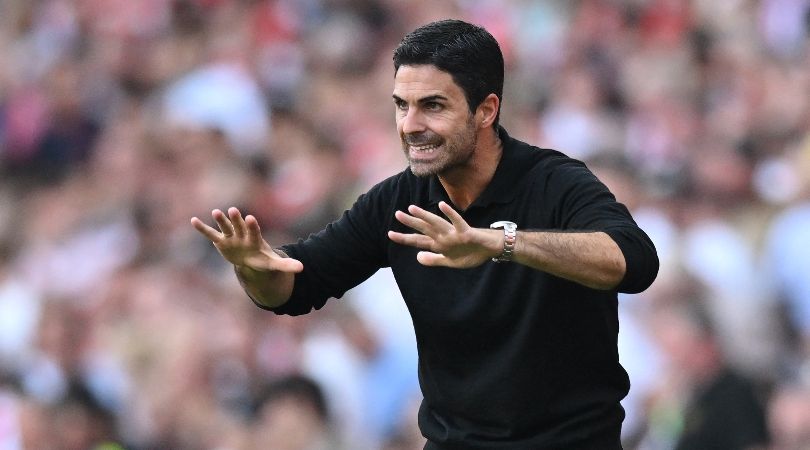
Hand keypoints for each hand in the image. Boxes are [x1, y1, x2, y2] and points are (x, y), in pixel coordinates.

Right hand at [190, 207, 302, 272]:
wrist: (250, 258)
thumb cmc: (262, 259)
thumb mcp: (273, 264)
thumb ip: (286, 265)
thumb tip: (302, 268)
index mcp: (254, 239)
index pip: (254, 230)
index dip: (252, 225)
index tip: (251, 218)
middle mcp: (242, 234)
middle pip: (239, 225)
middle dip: (236, 219)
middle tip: (233, 210)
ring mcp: (231, 237)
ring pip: (225, 227)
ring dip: (220, 220)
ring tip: (215, 212)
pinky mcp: (221, 241)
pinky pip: (210, 234)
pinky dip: (202, 228)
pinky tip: (193, 220)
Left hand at [387, 201, 501, 267]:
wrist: (490, 249)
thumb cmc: (472, 252)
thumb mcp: (450, 262)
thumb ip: (434, 260)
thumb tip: (417, 257)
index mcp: (439, 244)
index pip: (418, 241)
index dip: (405, 238)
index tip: (389, 234)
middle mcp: (444, 236)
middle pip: (424, 229)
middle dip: (410, 223)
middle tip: (396, 214)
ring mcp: (454, 233)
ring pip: (437, 223)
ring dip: (425, 216)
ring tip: (412, 208)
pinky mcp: (466, 232)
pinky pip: (457, 222)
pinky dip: (450, 214)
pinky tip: (442, 205)